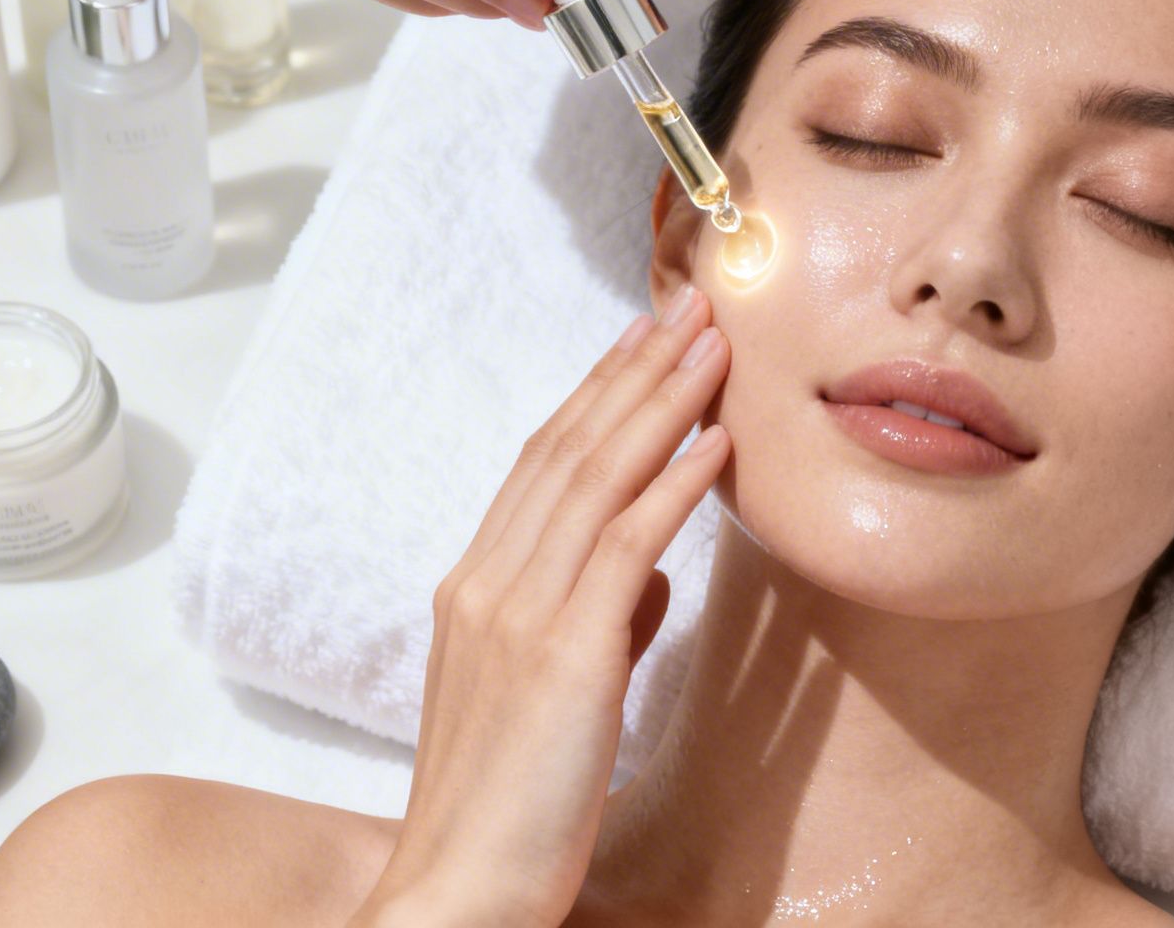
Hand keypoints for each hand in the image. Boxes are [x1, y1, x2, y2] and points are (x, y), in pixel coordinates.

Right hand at [355, 284, 730, 927]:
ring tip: (715, 346)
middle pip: (566, 448)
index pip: (539, 464)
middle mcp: (485, 583)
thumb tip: (651, 577)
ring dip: (660, 403)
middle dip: (634, 369)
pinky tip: (715, 444)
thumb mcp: (548, 699)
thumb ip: (595, 626)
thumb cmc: (506, 805)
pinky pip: (622, 548)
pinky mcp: (562, 657)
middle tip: (692, 305)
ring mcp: (516, 614)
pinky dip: (671, 486)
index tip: (644, 340)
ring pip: (593, 480)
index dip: (596, 393)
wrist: (458, 890)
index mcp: (474, 588)